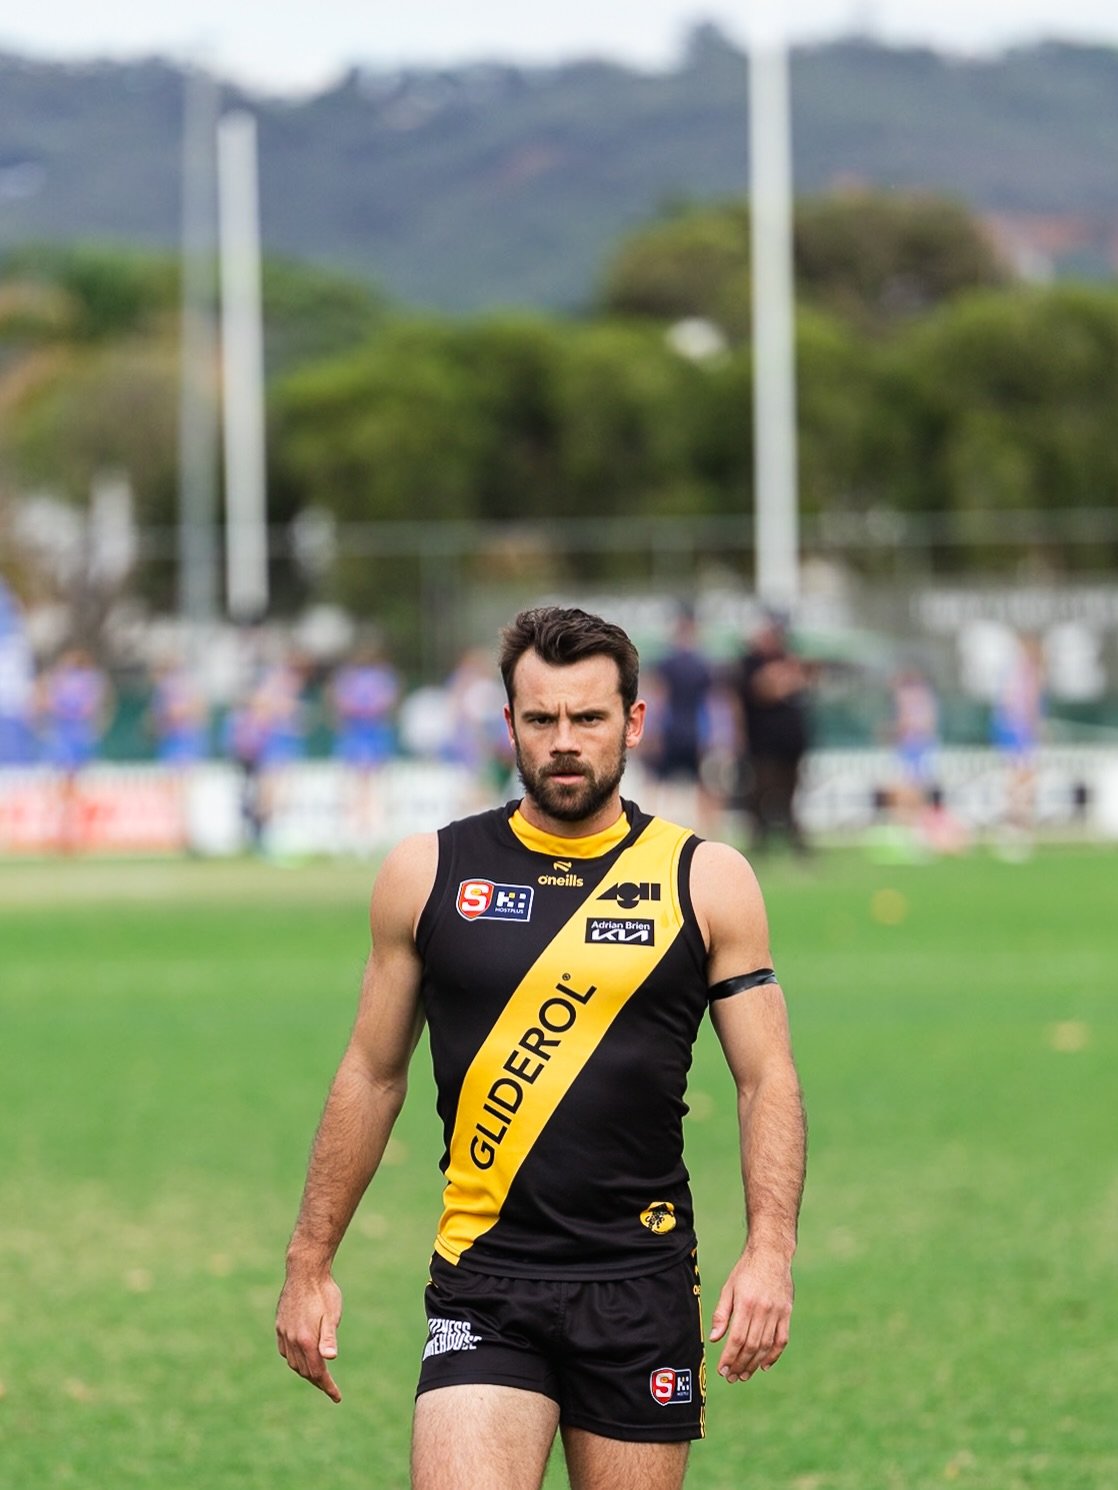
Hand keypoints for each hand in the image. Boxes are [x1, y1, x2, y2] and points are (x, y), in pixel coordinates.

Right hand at [275, 1271, 343, 1402]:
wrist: (304, 1269)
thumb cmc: (323, 1291)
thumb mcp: (332, 1314)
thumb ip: (329, 1337)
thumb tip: (331, 1358)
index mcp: (306, 1339)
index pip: (317, 1372)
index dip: (327, 1386)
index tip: (337, 1397)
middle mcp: (292, 1339)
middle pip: (304, 1371)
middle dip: (318, 1381)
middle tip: (330, 1388)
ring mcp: (283, 1332)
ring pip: (293, 1362)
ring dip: (305, 1371)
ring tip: (318, 1375)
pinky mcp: (280, 1325)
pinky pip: (285, 1350)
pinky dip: (294, 1359)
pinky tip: (301, 1357)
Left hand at [709, 1248, 792, 1383]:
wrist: (771, 1253)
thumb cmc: (745, 1270)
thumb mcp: (728, 1288)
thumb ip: (721, 1314)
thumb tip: (714, 1339)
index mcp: (745, 1303)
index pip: (736, 1339)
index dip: (729, 1357)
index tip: (722, 1370)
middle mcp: (763, 1310)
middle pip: (751, 1346)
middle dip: (740, 1365)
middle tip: (732, 1377)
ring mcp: (777, 1312)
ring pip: (766, 1346)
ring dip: (754, 1364)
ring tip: (744, 1375)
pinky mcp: (786, 1313)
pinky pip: (781, 1340)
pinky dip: (774, 1355)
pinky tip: (764, 1365)